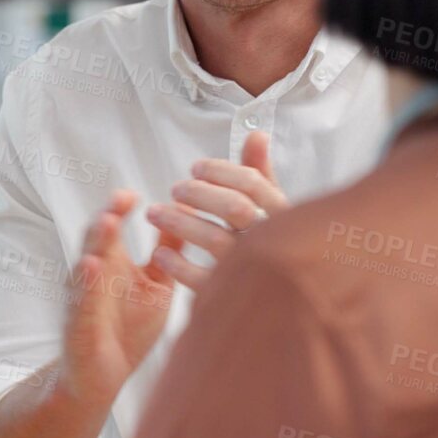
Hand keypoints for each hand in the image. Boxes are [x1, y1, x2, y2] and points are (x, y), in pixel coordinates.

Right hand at [61, 191, 178, 399]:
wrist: (101, 377)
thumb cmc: (127, 329)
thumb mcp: (155, 286)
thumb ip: (166, 254)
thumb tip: (184, 217)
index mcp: (111, 264)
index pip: (111, 228)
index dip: (119, 208)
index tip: (134, 193)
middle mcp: (92, 276)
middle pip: (96, 239)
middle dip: (107, 217)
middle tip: (122, 198)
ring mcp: (83, 299)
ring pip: (86, 264)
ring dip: (96, 243)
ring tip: (109, 222)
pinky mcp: (79, 324)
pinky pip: (82, 300)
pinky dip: (87, 283)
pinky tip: (93, 266)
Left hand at [145, 132, 288, 289]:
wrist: (282, 302)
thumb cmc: (272, 246)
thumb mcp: (271, 209)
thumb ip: (260, 174)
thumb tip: (256, 134)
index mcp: (283, 216)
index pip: (254, 184)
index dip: (222, 171)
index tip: (195, 168)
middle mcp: (272, 241)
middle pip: (235, 208)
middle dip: (200, 193)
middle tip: (175, 189)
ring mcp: (255, 271)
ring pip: (215, 241)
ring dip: (180, 223)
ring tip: (154, 213)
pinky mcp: (234, 297)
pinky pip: (203, 281)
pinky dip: (178, 265)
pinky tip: (159, 253)